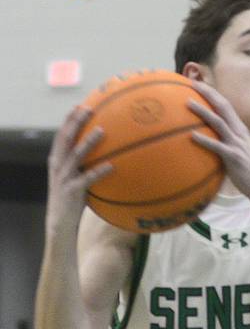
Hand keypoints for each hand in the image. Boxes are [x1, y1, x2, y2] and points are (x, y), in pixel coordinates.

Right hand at [46, 105, 111, 233]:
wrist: (60, 223)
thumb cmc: (72, 200)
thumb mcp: (76, 179)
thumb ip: (85, 167)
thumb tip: (106, 156)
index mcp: (58, 160)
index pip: (62, 135)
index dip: (69, 120)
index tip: (80, 105)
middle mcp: (58, 165)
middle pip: (66, 138)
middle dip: (76, 122)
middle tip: (89, 109)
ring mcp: (64, 177)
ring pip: (76, 155)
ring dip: (88, 142)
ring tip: (102, 130)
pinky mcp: (72, 191)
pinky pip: (87, 179)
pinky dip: (99, 171)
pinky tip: (111, 166)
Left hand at [188, 81, 249, 207]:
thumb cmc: (248, 173)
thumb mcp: (238, 153)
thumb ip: (226, 144)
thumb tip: (208, 141)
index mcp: (240, 130)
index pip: (226, 106)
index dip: (213, 94)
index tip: (198, 85)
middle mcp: (239, 132)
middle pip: (223, 106)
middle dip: (208, 92)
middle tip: (192, 82)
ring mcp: (237, 144)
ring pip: (218, 122)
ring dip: (203, 111)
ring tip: (188, 102)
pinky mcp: (233, 157)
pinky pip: (217, 146)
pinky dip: (204, 139)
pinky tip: (191, 136)